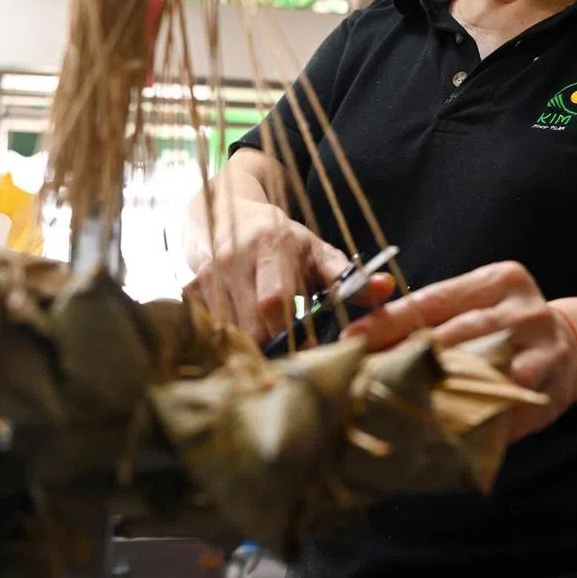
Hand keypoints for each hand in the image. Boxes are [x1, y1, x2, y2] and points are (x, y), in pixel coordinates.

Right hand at [186, 200, 393, 343]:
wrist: (229, 212)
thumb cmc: (284, 240)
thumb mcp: (318, 252)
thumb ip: (349, 276)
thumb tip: (385, 289)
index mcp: (272, 245)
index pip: (275, 300)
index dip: (288, 333)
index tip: (303, 352)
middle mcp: (235, 256)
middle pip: (247, 321)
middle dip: (266, 348)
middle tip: (285, 365)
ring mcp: (208, 272)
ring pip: (224, 328)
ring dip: (244, 348)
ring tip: (262, 358)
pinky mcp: (190, 284)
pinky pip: (203, 324)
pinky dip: (221, 340)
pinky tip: (236, 346)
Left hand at [345, 261, 576, 438]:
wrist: (573, 348)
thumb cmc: (506, 326)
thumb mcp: (477, 306)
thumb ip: (435, 317)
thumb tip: (366, 339)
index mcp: (499, 281)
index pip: (432, 299)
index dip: (389, 321)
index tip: (352, 339)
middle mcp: (523, 309)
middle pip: (453, 333)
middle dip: (406, 356)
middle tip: (366, 376)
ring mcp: (542, 347)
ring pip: (479, 368)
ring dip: (435, 388)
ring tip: (395, 400)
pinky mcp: (550, 386)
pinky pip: (501, 403)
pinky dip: (470, 415)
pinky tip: (439, 426)